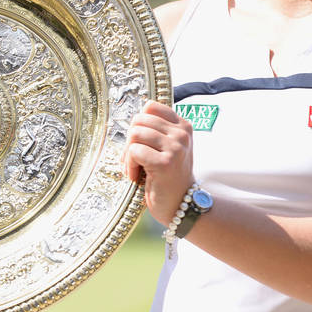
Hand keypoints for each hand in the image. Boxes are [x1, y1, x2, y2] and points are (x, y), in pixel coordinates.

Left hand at [123, 100, 194, 225]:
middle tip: (134, 160)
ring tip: (135, 168)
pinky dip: (130, 166)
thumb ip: (156, 130)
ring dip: (128, 155)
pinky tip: (137, 176)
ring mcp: (175, 147)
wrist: (181, 205)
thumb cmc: (169, 176)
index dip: (138, 124)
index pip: (150, 106)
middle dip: (130, 141)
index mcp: (183, 125)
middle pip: (139, 120)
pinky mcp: (165, 162)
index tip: (141, 143)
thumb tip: (132, 120)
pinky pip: (134, 152)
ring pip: (135, 134)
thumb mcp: (168, 147)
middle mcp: (181, 134)